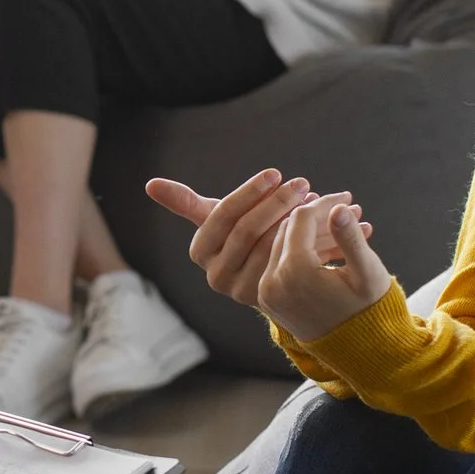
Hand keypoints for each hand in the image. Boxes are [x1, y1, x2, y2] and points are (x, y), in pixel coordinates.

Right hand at [152, 168, 322, 306]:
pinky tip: (325, 222)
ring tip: (317, 199)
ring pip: (270, 245)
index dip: (249, 191)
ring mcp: (241, 290)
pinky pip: (291, 263)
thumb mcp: (218, 219)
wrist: (269, 278)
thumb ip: (185, 202)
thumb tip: (149, 184)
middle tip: (302, 183)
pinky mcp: (270, 301)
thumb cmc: (243, 237)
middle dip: (276, 202)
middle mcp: (215, 275)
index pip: (223, 213)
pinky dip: (310, 240)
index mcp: (200, 250)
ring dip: (296, 218)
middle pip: (247, 230)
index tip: (275, 172)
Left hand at [256, 195, 394, 342]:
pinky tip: (326, 245)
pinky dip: (300, 250)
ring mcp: (266, 292)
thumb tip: (338, 207)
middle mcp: (272, 282)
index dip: (324, 203)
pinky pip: (279, 263)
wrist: (360, 351)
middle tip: (345, 206)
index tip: (346, 198)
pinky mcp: (267, 300)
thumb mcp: (366, 272)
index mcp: (295, 272)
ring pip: (282, 244)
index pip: (302, 219)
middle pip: (288, 229)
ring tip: (340, 225)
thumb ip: (350, 237)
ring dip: (308, 231)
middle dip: (316, 215)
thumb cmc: (370, 309)